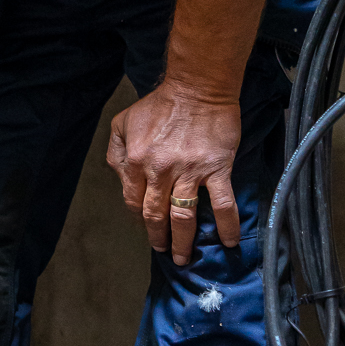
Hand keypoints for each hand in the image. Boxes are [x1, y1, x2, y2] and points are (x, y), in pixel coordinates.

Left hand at [108, 79, 241, 265]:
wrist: (197, 88)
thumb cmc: (160, 105)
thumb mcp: (123, 123)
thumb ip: (115, 152)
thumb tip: (121, 179)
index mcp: (136, 161)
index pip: (133, 201)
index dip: (139, 217)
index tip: (147, 225)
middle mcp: (160, 171)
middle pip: (156, 214)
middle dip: (158, 237)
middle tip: (163, 250)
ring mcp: (189, 172)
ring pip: (184, 216)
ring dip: (183, 241)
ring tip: (183, 257)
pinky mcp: (216, 169)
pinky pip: (222, 203)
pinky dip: (226, 226)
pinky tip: (229, 241)